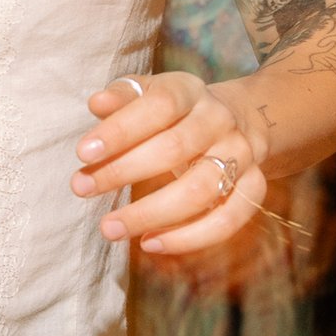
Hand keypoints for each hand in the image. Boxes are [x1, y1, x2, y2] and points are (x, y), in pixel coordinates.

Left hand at [74, 70, 269, 258]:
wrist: (242, 120)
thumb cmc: (176, 113)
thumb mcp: (152, 94)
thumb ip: (124, 97)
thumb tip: (97, 103)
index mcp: (191, 91)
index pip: (159, 105)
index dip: (121, 129)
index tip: (83, 153)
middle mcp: (220, 121)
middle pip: (175, 148)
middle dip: (123, 172)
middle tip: (81, 189)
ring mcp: (242, 155)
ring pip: (200, 190)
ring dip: (150, 213)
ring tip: (109, 228)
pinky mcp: (254, 187)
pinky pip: (229, 219)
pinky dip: (189, 238)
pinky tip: (149, 243)